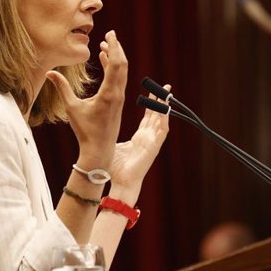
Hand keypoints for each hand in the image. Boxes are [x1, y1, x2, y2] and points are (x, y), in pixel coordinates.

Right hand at [46, 30, 127, 168]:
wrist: (99, 148)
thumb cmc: (85, 130)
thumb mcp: (72, 108)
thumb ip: (62, 88)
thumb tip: (49, 72)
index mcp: (108, 93)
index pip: (115, 64)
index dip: (114, 47)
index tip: (110, 34)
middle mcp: (117, 94)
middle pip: (122, 64)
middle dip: (116, 48)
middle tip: (110, 35)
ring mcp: (120, 98)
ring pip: (122, 72)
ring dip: (115, 57)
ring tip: (105, 45)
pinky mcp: (118, 101)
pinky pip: (118, 79)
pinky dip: (113, 68)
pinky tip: (105, 60)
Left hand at [107, 85, 170, 201]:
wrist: (121, 183)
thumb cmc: (116, 169)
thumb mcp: (114, 146)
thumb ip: (113, 136)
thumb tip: (103, 127)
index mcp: (139, 137)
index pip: (147, 117)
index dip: (150, 104)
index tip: (151, 91)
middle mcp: (148, 138)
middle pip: (156, 115)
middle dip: (160, 101)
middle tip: (164, 87)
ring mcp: (152, 142)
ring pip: (162, 121)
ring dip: (165, 108)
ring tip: (167, 94)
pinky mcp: (154, 148)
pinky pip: (162, 131)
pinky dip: (164, 120)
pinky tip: (165, 110)